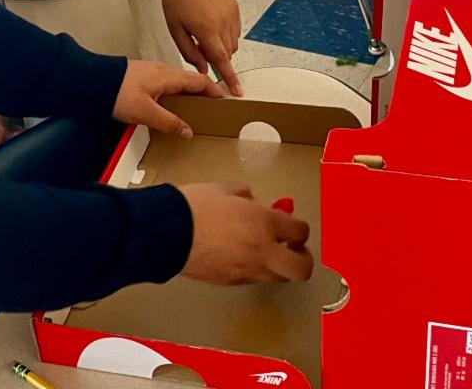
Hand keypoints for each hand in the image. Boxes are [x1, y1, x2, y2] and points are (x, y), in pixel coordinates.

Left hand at [112, 61, 223, 137]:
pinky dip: (178, 93)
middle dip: (205, 93)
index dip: (215, 91)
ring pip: (179, 82)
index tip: (226, 101)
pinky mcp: (144, 78)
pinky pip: (168, 84)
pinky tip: (172, 105)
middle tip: (215, 107)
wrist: (92, 80)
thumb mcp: (145, 112)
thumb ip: (168, 122)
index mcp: (169, 76)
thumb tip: (188, 131)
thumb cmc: (117, 91)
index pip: (200, 81)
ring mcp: (153, 73)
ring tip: (197, 109)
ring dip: (191, 93)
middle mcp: (163, 71)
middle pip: (191, 81)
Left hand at [159, 0, 242, 96]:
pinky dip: (226, 33)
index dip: (230, 79)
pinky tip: (211, 22)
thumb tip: (203, 68)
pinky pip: (235, 29)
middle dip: (217, 57)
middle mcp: (223, 22)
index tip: (238, 92)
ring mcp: (231, 13)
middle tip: (199, 46)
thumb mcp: (175, 28)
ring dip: (222, 45)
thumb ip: (189, 52)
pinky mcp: (235, 6)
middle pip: (228, 53)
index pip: (222, 61)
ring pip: (233, 42)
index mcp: (206, 29)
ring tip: (203, 32)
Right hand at [179, 184, 313, 284]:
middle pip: (301, 268)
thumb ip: (245, 196)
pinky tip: (240, 256)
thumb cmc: (195, 205)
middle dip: (303, 260)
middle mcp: (262, 251)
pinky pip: (253, 278)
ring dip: (279, 266)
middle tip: (293, 249)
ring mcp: (247, 271)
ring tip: (266, 252)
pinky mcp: (231, 282)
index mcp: (264, 223)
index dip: (299, 228)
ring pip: (279, 278)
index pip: (300, 231)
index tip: (293, 225)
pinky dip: (255, 269)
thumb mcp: (225, 189)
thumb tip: (250, 201)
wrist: (168, 232)